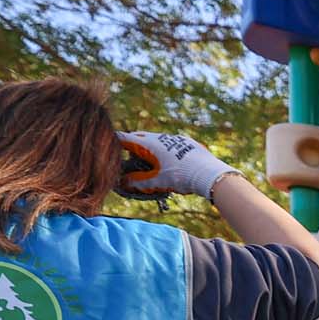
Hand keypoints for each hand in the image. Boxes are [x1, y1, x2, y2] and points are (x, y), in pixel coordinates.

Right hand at [117, 131, 233, 199]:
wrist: (210, 174)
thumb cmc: (181, 177)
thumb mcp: (156, 182)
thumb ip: (138, 181)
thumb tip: (122, 182)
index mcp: (150, 144)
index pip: (126, 139)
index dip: (116, 141)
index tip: (108, 143)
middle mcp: (162, 137)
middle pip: (141, 137)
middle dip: (132, 143)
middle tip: (126, 152)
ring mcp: (176, 138)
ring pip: (157, 139)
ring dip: (150, 146)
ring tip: (147, 157)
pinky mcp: (188, 142)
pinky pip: (171, 142)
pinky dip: (165, 148)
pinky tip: (168, 158)